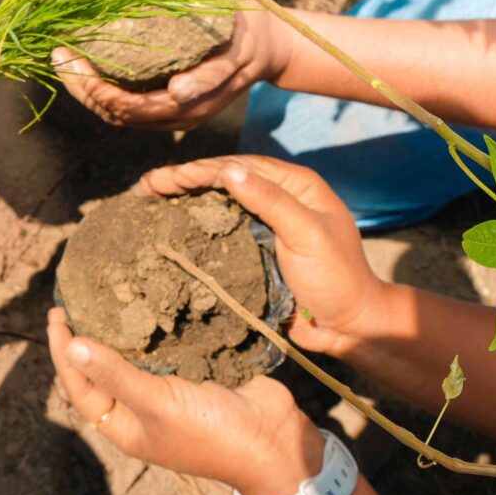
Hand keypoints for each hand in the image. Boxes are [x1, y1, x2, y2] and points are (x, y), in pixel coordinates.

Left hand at [47, 307, 323, 494]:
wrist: (274, 443)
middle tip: (77, 297)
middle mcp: (145, 408)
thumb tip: (71, 346)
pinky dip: (161, 325)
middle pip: (105, 369)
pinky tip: (155, 297)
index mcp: (127, 425)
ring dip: (124, 328)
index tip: (57, 316)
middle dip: (89, 337)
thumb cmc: (212, 434)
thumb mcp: (159, 405)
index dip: (63, 353)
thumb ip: (116, 374)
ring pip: (137, 355)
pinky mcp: (199, 372)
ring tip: (108, 292)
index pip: (81, 386)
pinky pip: (171, 347)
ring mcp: (173, 390)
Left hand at [54, 6, 291, 129]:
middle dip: (81, 87)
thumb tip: (177, 91)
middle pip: (115, 113)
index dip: (93, 87)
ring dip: (85, 89)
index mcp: (189, 107)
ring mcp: (170, 113)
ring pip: (116, 113)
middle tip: (58, 53)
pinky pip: (125, 104)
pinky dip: (100, 87)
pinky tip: (84, 63)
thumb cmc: (247, 37)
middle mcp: (175, 116)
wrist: (268, 46)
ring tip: (64, 58)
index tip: (69, 55)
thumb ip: (209, 76)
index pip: (127, 107)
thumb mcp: (235, 52)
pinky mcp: (167, 103)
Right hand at [142, 157, 386, 356]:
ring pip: (218, 205)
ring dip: (184, 201)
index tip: (167, 177)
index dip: (201, 171)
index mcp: (296, 186)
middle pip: (225, 181)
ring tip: (147, 200)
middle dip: (184, 181)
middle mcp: (280, 199)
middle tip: (145, 186)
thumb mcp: (307, 235)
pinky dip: (194, 227)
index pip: (242, 168)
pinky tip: (169, 228)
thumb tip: (229, 170)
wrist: (350, 326)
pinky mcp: (256, 251)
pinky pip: (221, 232)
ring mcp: (266, 225)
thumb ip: (271, 201)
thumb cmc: (337, 278)